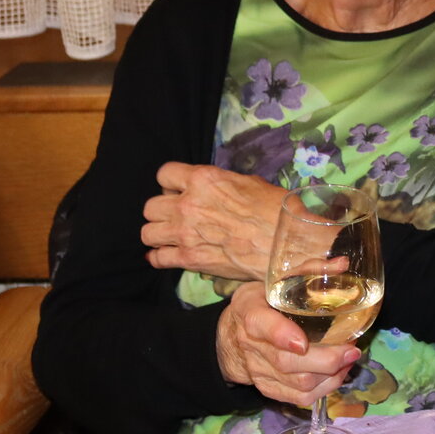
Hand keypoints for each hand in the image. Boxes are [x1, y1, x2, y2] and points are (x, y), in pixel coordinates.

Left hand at [142, 162, 286, 280]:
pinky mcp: (189, 259)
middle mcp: (187, 205)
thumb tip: (218, 191)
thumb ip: (223, 185)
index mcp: (204, 180)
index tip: (179, 191)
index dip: (171, 183)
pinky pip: (158, 258)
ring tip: (172, 237)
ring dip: (158, 234)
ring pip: (147, 232)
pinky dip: (160, 258)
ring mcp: (185, 234)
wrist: (287, 244)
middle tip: (178, 216)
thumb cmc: (276, 210)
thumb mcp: (250, 183)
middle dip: (163, 211)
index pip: (165, 174)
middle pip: (151, 206)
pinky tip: (168, 255)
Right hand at [215, 282, 360, 407]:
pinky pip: (298, 398)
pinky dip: (324, 389)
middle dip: (325, 360)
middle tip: (351, 350)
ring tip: (350, 359)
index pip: (261, 325)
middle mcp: (251, 346)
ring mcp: (259, 371)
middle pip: (286, 362)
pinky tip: (339, 373)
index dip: (281, 336)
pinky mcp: (268, 388)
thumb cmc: (262, 302)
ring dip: (330, 376)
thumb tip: (342, 264)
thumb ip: (309, 270)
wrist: (231, 335)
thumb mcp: (277, 280)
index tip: (302, 342)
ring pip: (297, 384)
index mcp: (251, 313)